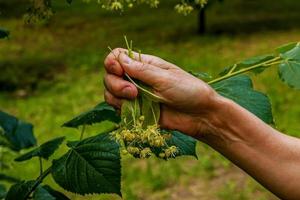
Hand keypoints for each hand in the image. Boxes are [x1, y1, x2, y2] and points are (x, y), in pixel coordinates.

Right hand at [103, 48, 222, 137]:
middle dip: (115, 84)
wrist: (200, 116)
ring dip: (117, 97)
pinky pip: (119, 109)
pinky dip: (121, 110)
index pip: (117, 57)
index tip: (119, 71)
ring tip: (136, 101)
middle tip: (134, 92)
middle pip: (110, 76)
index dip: (112, 63)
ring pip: (111, 93)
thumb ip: (141, 70)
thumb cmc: (188, 91)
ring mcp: (136, 95)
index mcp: (145, 65)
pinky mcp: (137, 111)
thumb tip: (119, 58)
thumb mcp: (166, 78)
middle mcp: (137, 78)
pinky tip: (135, 112)